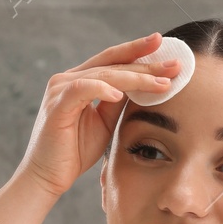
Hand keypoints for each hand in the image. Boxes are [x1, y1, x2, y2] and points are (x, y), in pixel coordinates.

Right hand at [14, 33, 181, 197]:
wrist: (48, 177)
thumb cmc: (74, 151)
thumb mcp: (105, 122)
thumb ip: (118, 101)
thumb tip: (144, 84)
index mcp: (79, 80)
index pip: (113, 60)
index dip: (139, 52)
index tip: (165, 46)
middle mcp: (67, 79)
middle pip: (112, 63)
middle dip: (146, 62)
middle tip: (174, 63)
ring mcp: (60, 90)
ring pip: (104, 75)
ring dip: (135, 78)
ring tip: (160, 82)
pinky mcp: (57, 105)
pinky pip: (83, 89)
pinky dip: (102, 89)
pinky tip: (120, 94)